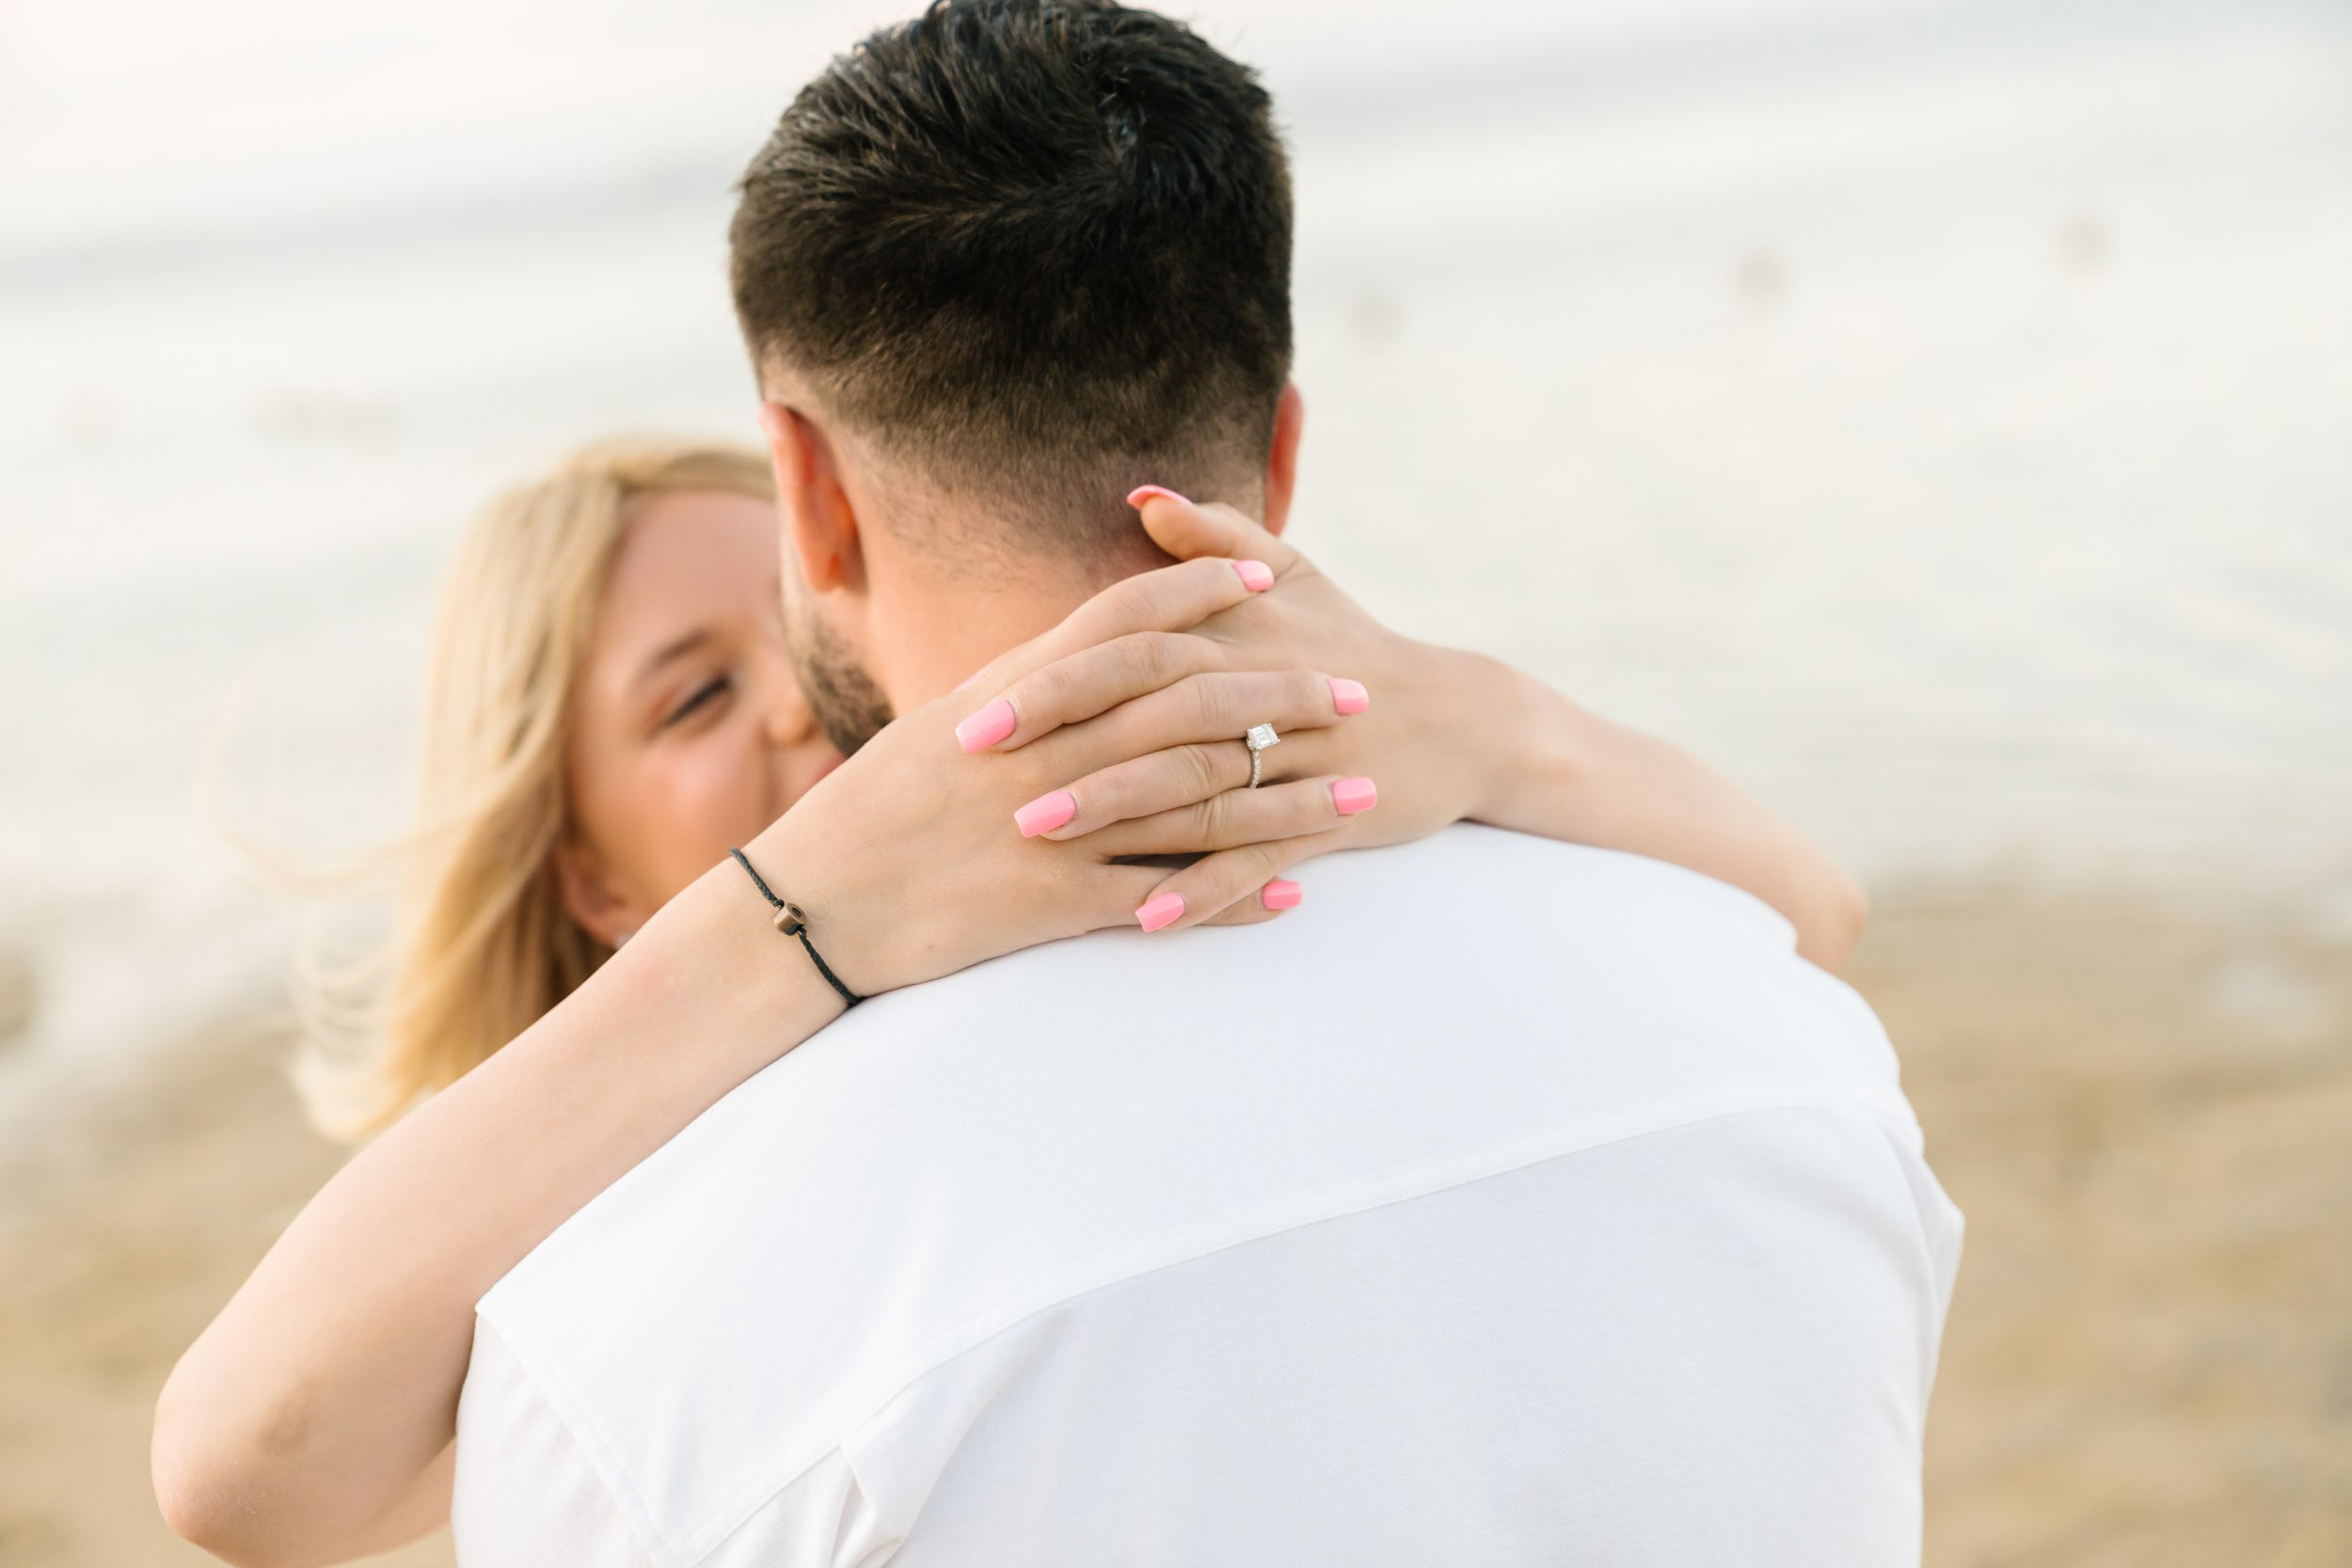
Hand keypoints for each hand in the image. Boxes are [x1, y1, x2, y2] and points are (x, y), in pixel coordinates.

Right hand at [742, 547, 1384, 993]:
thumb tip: (1089, 654)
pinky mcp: (1056, 903)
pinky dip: (1237, 893)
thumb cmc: (872, 810)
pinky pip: (1168, 897)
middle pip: (1192, 704)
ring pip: (1200, 803)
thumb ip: (1027, 690)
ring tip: (1360, 796)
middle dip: (1286, 694)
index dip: (1203, 587)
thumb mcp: (945, 727)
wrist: (810, 903)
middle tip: (1358, 692)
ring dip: (1289, 799)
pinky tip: (1295, 892)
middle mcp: (1047, 749)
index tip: (1270, 573)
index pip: (1127, 618)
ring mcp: (1057, 827)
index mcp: (1016, 692)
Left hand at [960, 490, 1531, 929]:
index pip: (1131, 643)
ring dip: (1113, 811)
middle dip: (1061, 734)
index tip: (973, 705)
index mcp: (1244, 627)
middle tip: (978, 765)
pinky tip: (1146, 917)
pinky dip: (1206, 887)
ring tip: (1034, 836)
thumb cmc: (1353, 642)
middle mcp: (1267, 685)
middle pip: (1150, 706)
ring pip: (1197, 783)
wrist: (1460, 718)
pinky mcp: (1333, 815)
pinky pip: (1261, 856)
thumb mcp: (1296, 574)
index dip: (1052, 673)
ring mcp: (1302, 754)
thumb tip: (1139, 497)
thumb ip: (1213, 535)